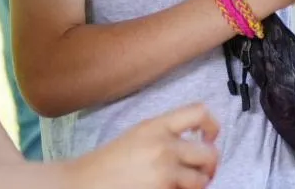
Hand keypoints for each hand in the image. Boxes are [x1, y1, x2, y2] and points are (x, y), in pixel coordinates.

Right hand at [53, 103, 218, 188]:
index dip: (212, 126)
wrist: (82, 184)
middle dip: (209, 165)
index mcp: (156, 126)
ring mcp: (164, 172)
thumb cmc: (108, 162)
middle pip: (209, 153)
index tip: (209, 138)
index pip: (199, 112)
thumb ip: (166, 134)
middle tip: (201, 172)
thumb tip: (198, 142)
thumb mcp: (138, 135)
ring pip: (201, 180)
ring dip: (197, 184)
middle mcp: (163, 146)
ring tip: (183, 185)